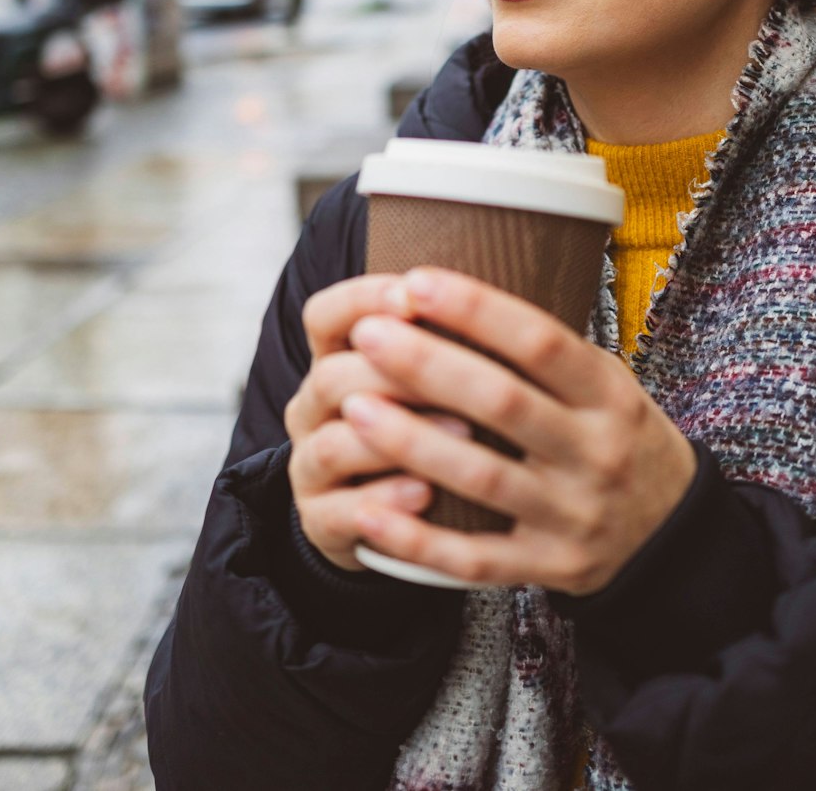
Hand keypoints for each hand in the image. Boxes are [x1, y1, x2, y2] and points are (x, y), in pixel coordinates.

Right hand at [284, 273, 468, 571]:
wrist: (383, 520)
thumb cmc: (423, 432)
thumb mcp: (427, 382)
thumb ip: (446, 344)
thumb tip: (504, 298)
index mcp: (334, 363)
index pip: (325, 317)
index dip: (364, 299)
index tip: (416, 292)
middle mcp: (312, 411)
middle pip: (332, 378)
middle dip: (395, 372)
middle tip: (462, 373)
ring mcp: (311, 469)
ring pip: (333, 445)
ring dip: (397, 439)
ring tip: (465, 437)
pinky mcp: (320, 523)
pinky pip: (342, 513)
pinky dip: (385, 501)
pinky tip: (427, 494)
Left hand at [338, 268, 698, 594]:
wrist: (671, 537)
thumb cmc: (618, 440)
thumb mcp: (609, 386)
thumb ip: (546, 354)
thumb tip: (454, 293)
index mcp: (610, 396)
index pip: (543, 343)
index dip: (478, 310)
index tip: (416, 281)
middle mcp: (597, 453)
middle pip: (505, 404)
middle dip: (429, 366)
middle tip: (368, 333)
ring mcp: (574, 515)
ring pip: (483, 479)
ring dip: (412, 442)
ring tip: (352, 406)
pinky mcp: (550, 567)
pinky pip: (475, 559)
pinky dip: (418, 539)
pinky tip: (368, 513)